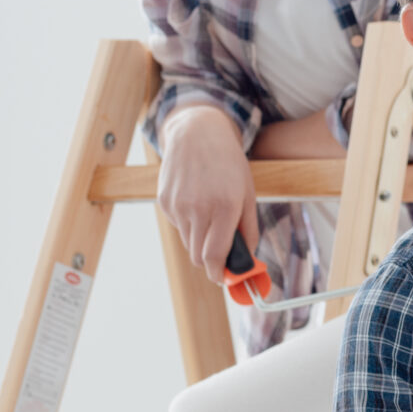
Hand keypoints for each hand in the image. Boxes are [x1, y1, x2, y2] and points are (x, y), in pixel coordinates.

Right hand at [156, 105, 259, 278]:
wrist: (198, 133)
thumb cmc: (229, 164)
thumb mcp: (248, 194)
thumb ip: (248, 230)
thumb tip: (246, 262)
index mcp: (225, 207)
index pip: (215, 257)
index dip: (219, 274)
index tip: (223, 278)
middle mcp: (198, 208)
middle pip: (199, 256)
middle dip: (211, 260)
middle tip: (222, 251)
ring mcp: (178, 205)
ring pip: (188, 243)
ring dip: (200, 240)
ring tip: (210, 215)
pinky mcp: (164, 201)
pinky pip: (178, 226)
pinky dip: (188, 223)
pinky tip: (195, 200)